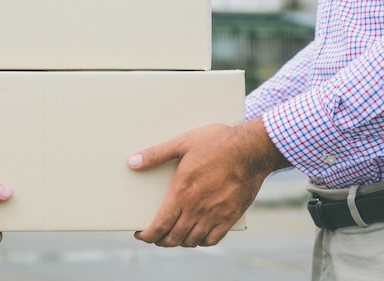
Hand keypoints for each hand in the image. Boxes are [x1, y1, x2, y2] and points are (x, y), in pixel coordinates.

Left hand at [128, 118, 288, 247]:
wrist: (251, 149)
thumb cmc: (216, 143)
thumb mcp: (182, 142)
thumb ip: (156, 154)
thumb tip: (132, 162)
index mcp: (182, 192)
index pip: (159, 225)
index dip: (147, 235)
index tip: (140, 234)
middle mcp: (197, 208)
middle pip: (173, 237)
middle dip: (160, 240)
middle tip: (154, 235)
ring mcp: (215, 215)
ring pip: (192, 240)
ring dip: (179, 241)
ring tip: (173, 235)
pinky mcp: (231, 216)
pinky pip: (213, 239)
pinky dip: (201, 241)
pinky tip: (197, 235)